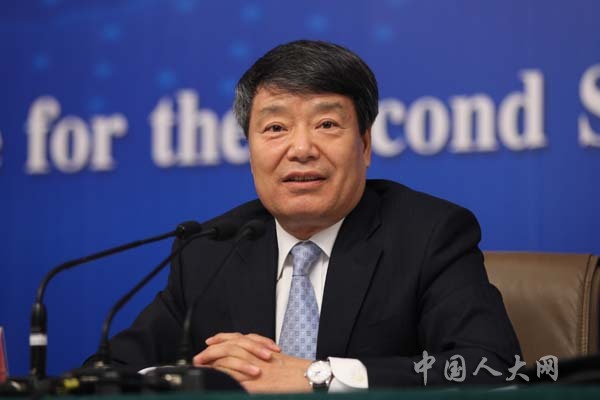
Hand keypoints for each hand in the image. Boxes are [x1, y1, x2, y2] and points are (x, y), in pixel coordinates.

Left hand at [193, 332, 312, 392]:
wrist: (309, 377)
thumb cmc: (295, 371)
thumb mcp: (275, 358)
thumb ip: (259, 354)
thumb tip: (245, 356)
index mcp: (260, 349)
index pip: (236, 339)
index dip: (220, 340)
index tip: (209, 343)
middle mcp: (256, 357)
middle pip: (229, 348)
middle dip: (211, 352)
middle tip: (199, 357)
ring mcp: (255, 371)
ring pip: (229, 362)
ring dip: (213, 365)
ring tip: (202, 368)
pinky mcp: (256, 385)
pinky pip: (235, 380)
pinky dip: (224, 378)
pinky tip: (215, 380)